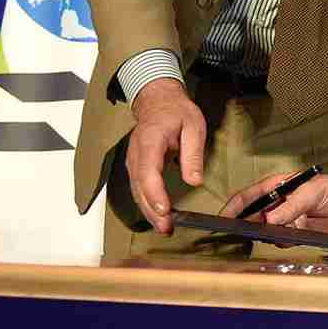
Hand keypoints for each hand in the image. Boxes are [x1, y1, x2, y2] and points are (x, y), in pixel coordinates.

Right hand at [127, 78, 206, 233]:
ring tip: (164, 227)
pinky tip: (157, 215)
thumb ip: (193, 154)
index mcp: (150, 141)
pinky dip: (146, 203)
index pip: (148, 172)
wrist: (158, 101)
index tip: (165, 210)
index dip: (155, 193)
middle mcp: (136, 154)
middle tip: (166, 228)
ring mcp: (132, 161)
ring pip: (136, 191)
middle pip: (139, 187)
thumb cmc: (177, 112)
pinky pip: (138, 188)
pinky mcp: (135, 166)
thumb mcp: (194, 127)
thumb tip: (194, 181)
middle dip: (151, 210)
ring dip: (148, 211)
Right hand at [219, 171, 327, 236]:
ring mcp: (283, 219)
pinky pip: (279, 240)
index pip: (248, 196)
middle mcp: (276, 203)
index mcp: (276, 186)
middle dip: (245, 225)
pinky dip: (282, 241)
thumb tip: (270, 219)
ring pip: (264, 230)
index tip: (222, 219)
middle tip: (242, 234)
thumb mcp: (313, 192)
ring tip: (277, 232)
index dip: (233, 207)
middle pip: (250, 216)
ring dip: (266, 234)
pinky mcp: (292, 233)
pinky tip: (292, 237)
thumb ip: (292, 206)